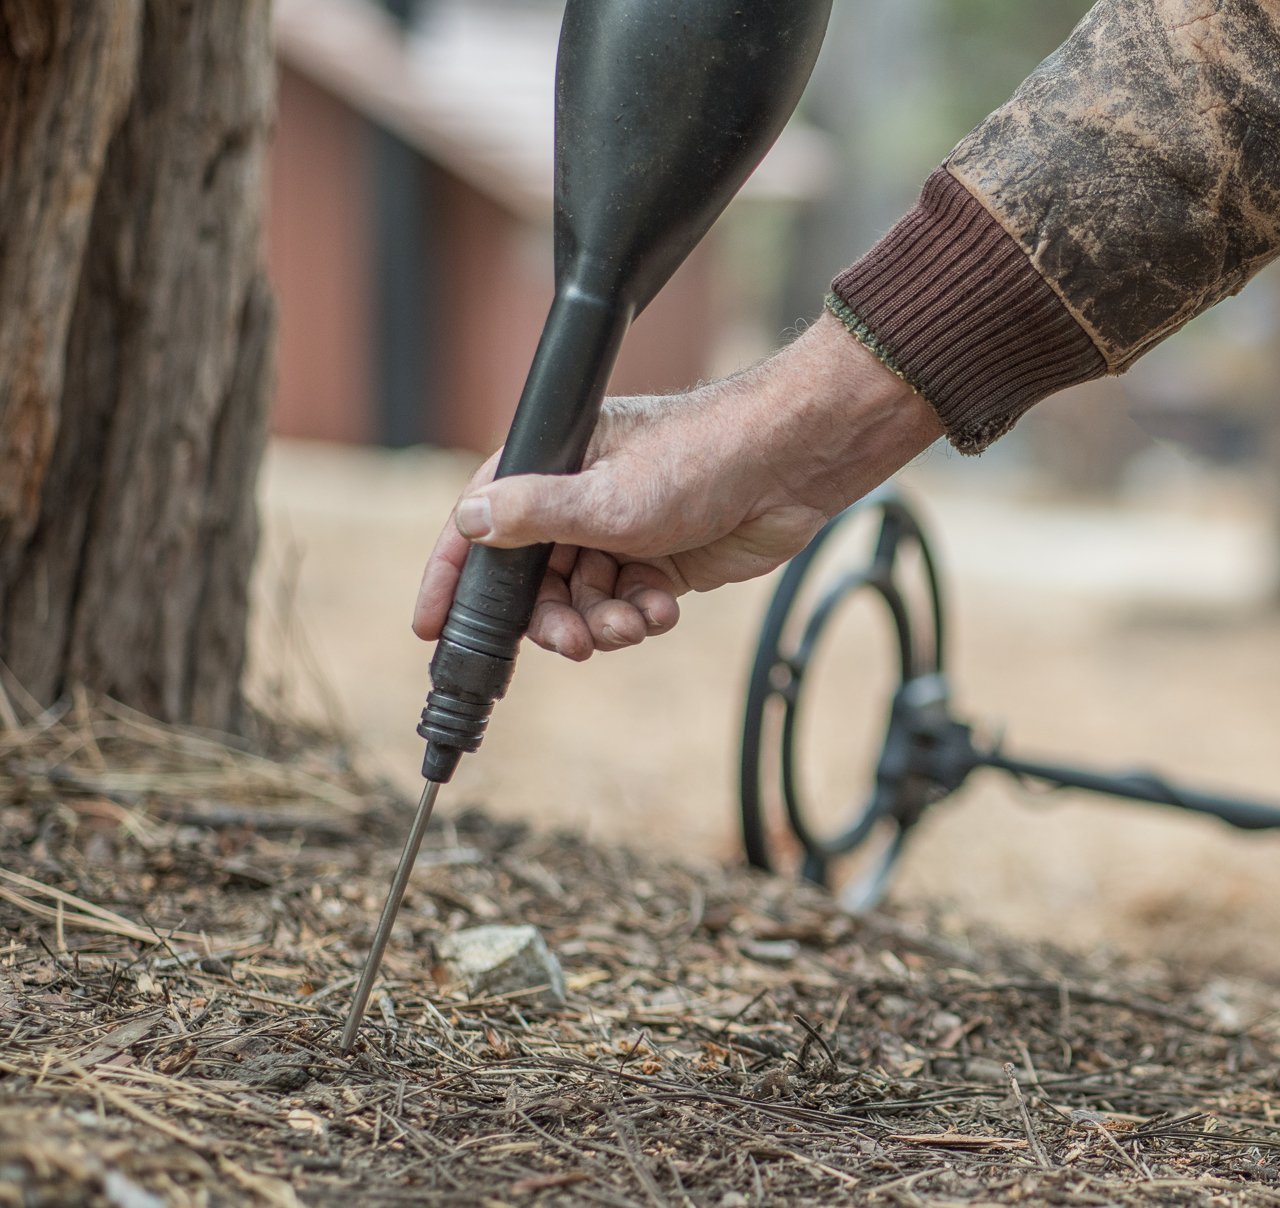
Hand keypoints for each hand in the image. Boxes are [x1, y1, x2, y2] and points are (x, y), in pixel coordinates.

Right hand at [413, 312, 942, 659]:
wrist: (788, 468)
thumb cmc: (699, 457)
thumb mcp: (606, 494)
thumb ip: (533, 515)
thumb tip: (469, 521)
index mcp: (551, 465)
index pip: (480, 523)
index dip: (452, 577)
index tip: (430, 626)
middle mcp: (575, 499)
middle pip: (531, 580)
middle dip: (549, 618)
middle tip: (572, 643)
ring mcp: (615, 532)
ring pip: (580, 601)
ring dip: (600, 623)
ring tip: (632, 622)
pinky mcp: (655, 560)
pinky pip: (624, 605)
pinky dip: (638, 616)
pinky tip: (662, 607)